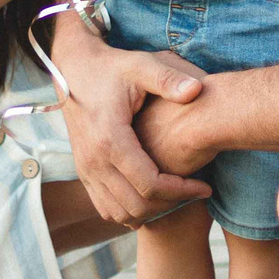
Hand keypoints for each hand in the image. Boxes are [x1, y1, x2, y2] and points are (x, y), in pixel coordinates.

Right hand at [52, 28, 212, 227]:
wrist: (73, 69)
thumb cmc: (113, 68)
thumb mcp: (141, 66)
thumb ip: (169, 79)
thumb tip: (198, 89)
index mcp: (110, 139)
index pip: (150, 184)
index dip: (182, 191)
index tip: (205, 187)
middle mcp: (94, 161)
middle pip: (137, 205)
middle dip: (171, 204)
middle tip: (196, 191)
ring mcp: (85, 169)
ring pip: (120, 213)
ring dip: (151, 211)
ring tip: (177, 195)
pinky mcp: (83, 172)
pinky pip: (106, 207)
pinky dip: (131, 210)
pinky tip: (153, 195)